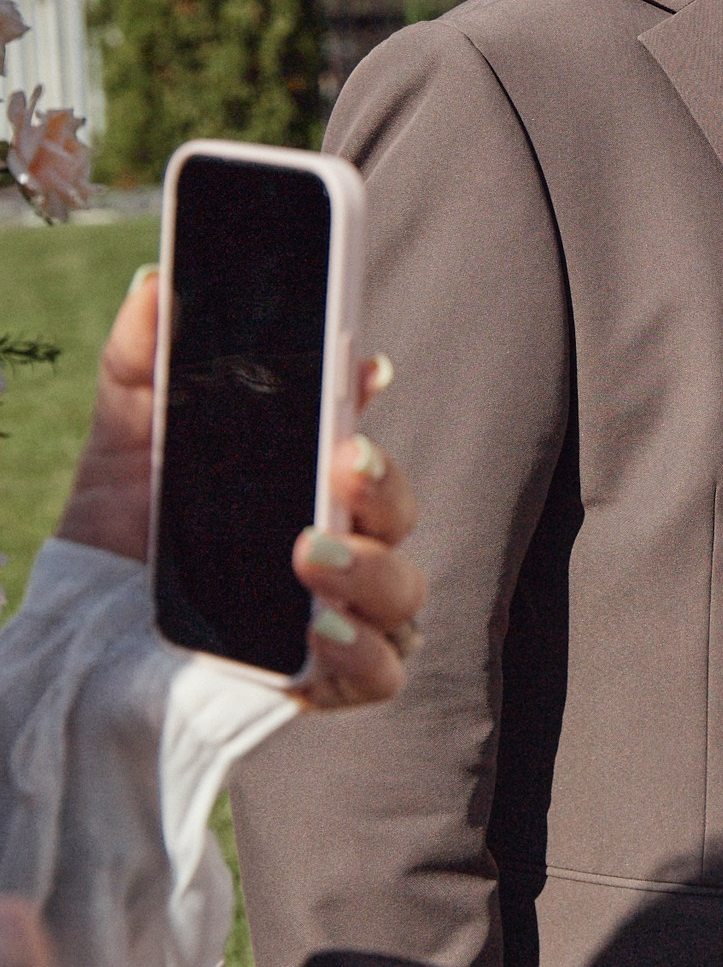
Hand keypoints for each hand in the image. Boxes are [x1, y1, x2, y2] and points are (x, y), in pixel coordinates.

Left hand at [56, 269, 426, 712]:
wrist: (71, 649)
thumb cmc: (118, 543)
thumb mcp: (123, 445)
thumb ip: (138, 363)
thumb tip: (153, 283)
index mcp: (309, 485)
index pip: (361, 436)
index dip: (370, 402)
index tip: (360, 369)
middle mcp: (340, 547)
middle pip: (400, 511)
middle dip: (384, 484)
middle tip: (342, 463)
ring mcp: (341, 616)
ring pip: (407, 592)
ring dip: (372, 568)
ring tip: (309, 552)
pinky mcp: (323, 683)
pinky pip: (382, 672)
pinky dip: (363, 649)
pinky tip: (318, 629)